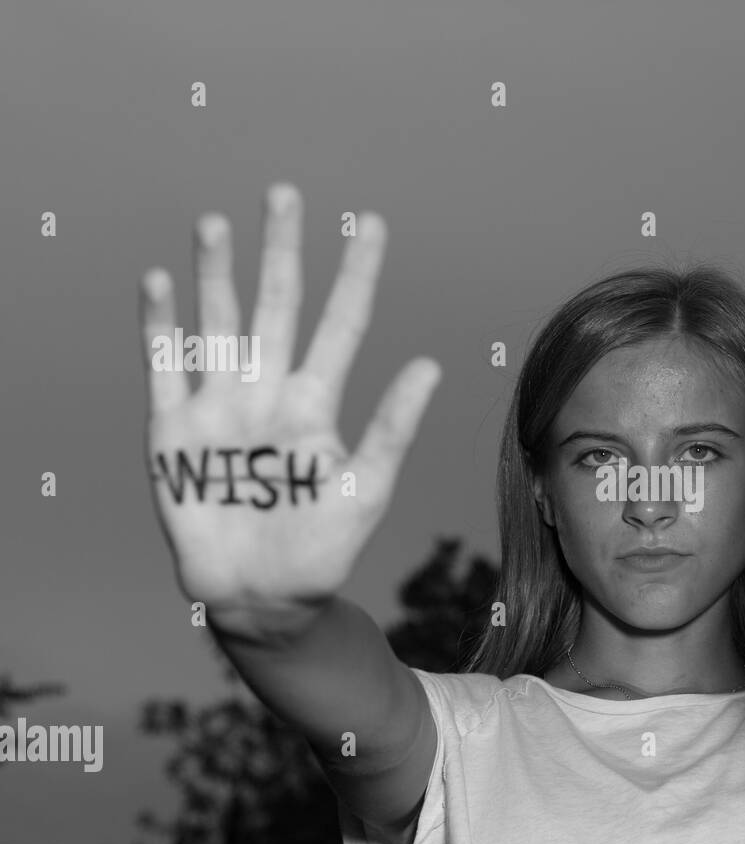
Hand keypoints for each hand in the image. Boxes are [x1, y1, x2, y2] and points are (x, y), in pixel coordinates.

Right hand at [138, 184, 439, 630]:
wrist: (263, 597)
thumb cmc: (321, 549)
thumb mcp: (366, 488)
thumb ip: (392, 427)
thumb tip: (431, 364)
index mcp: (316, 403)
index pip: (342, 323)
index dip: (357, 274)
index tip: (372, 223)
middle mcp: (268, 393)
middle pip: (276, 306)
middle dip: (281, 251)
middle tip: (286, 193)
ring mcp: (219, 407)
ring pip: (218, 323)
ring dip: (216, 273)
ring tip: (217, 222)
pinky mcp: (174, 432)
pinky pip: (165, 367)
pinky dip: (160, 326)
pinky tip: (159, 283)